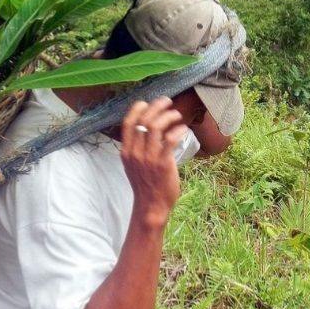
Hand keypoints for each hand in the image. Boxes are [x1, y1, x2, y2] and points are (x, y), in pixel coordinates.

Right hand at [120, 97, 187, 226]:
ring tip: (177, 115)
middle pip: (144, 120)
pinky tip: (183, 129)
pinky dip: (178, 130)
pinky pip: (170, 139)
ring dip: (168, 116)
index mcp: (126, 151)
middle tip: (167, 102)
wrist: (151, 206)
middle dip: (156, 107)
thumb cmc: (145, 185)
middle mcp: (135, 152)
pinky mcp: (163, 163)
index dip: (137, 109)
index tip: (147, 102)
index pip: (128, 123)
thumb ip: (137, 149)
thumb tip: (146, 132)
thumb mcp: (134, 165)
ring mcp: (149, 157)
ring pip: (156, 126)